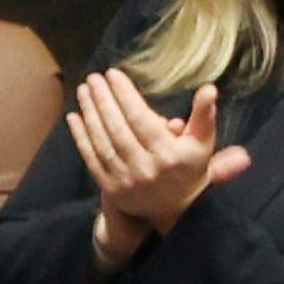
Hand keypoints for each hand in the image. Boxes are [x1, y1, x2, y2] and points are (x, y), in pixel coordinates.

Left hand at [68, 71, 250, 247]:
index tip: (113, 74)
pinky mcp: (112, 190)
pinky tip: (74, 117)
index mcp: (169, 155)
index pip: (141, 120)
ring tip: (84, 90)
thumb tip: (209, 89)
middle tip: (94, 78)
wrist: (176, 210)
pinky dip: (81, 138)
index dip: (125, 95)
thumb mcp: (202, 142)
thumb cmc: (189, 167)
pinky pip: (93, 160)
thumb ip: (204, 115)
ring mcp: (126, 182)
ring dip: (90, 114)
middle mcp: (146, 170)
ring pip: (103, 143)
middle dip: (103, 100)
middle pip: (118, 129)